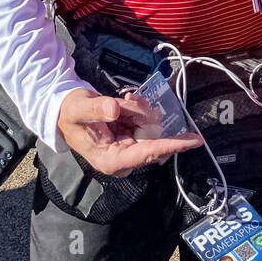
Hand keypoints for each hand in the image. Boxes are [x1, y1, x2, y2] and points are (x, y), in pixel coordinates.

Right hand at [57, 87, 202, 176]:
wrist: (67, 112)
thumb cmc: (71, 113)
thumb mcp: (79, 108)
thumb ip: (97, 109)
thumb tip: (115, 110)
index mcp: (111, 160)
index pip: (147, 153)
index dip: (171, 146)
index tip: (193, 141)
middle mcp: (125, 159)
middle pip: (152, 135)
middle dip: (143, 114)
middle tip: (125, 100)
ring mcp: (131, 150)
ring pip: (151, 126)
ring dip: (139, 110)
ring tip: (121, 102)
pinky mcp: (134, 140)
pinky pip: (148, 121)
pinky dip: (139, 109)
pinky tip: (126, 103)